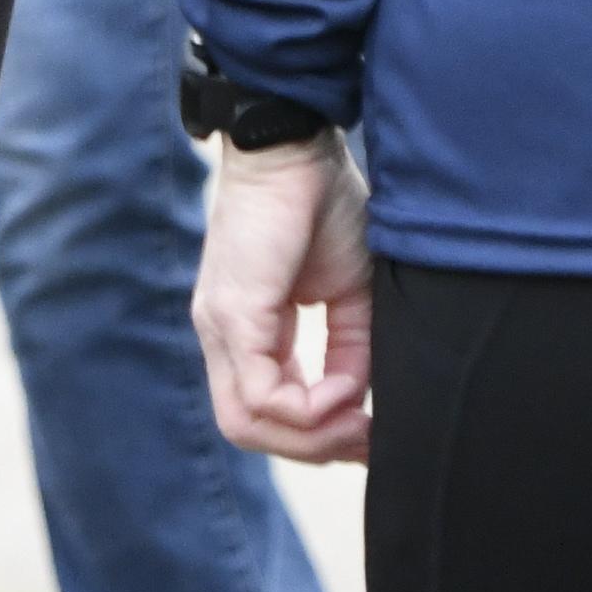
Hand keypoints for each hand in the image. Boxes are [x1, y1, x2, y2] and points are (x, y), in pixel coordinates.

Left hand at [193, 130, 373, 462]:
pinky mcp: (233, 313)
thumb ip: (350, 351)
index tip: (371, 432)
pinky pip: (259, 394)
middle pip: (249, 429)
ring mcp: (221, 326)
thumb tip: (359, 404)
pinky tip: (347, 390)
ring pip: (245, 424)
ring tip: (359, 421)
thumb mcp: (351, 291)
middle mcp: (223, 335)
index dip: (318, 436)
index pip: (264, 410)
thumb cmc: (325, 204)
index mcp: (247, 329)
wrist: (296, 143)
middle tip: (368, 439)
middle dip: (313, 448)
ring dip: (310, 437)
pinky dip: (309, 407)